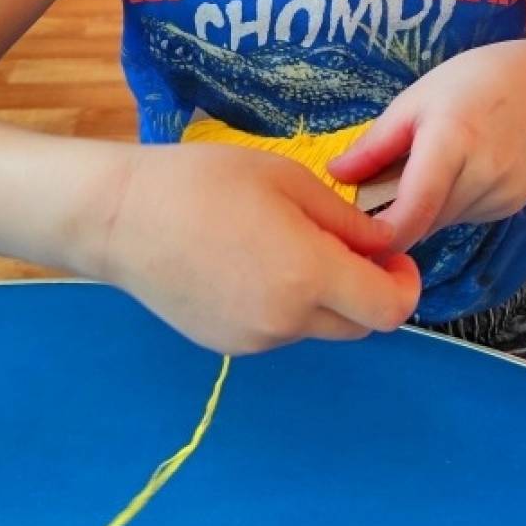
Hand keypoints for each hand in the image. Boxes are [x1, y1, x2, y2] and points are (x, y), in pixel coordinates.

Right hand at [95, 142, 419, 354]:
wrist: (120, 218)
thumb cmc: (204, 182)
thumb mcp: (285, 179)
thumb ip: (343, 219)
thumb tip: (382, 245)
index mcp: (308, 275)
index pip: (388, 309)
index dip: (405, 286)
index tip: (395, 256)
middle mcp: (287, 321)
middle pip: (358, 325)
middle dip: (367, 289)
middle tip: (347, 243)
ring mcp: (254, 340)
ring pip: (317, 326)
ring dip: (325, 296)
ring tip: (288, 244)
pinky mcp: (226, 346)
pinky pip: (279, 329)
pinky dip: (286, 304)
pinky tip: (252, 263)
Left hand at [328, 41, 525, 250]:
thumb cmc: (472, 84)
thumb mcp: (415, 100)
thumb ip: (375, 144)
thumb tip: (334, 176)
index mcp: (452, 140)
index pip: (416, 206)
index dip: (384, 234)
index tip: (357, 238)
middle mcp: (483, 174)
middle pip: (424, 220)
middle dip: (395, 216)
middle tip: (377, 191)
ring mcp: (503, 195)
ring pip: (443, 223)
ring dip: (423, 210)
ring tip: (425, 169)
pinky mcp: (513, 207)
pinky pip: (465, 218)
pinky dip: (449, 206)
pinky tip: (457, 173)